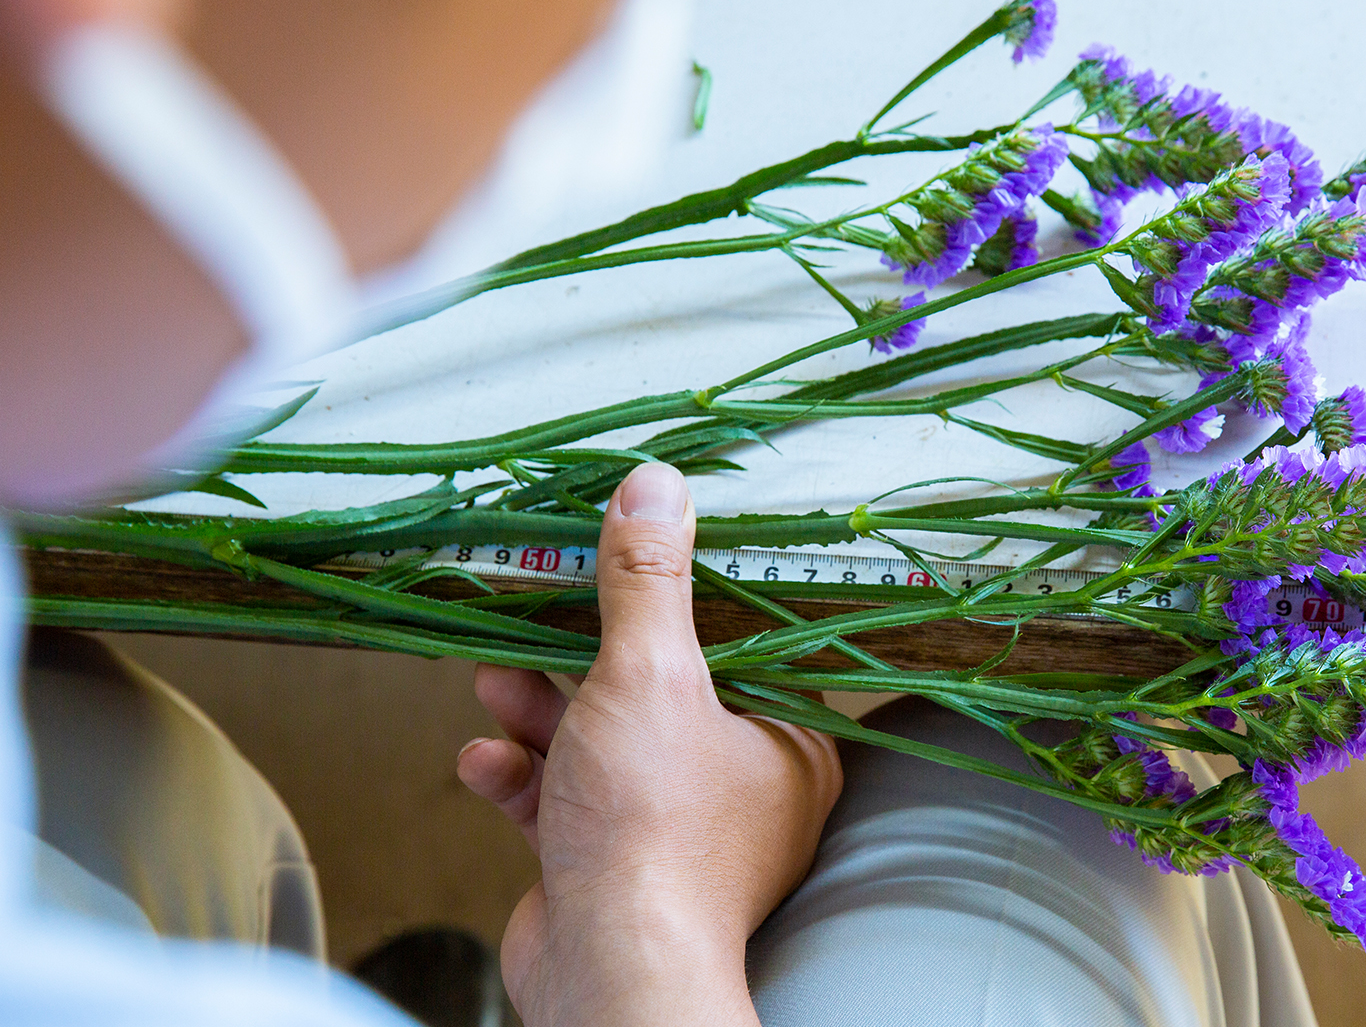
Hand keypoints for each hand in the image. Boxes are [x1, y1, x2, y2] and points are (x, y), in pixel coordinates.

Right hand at [456, 464, 842, 1026]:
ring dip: (541, 709)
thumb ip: (647, 582)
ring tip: (496, 678)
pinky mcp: (608, 862)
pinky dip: (522, 775)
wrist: (607, 970)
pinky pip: (563, 798)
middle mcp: (739, 787)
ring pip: (601, 741)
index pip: (744, 643)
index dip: (688, 595)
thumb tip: (656, 487)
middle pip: (659, 688)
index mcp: (787, 743)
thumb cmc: (655, 832)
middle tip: (541, 608)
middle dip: (587, 653)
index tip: (637, 550)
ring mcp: (671, 828)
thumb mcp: (650, 676)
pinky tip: (486, 761)